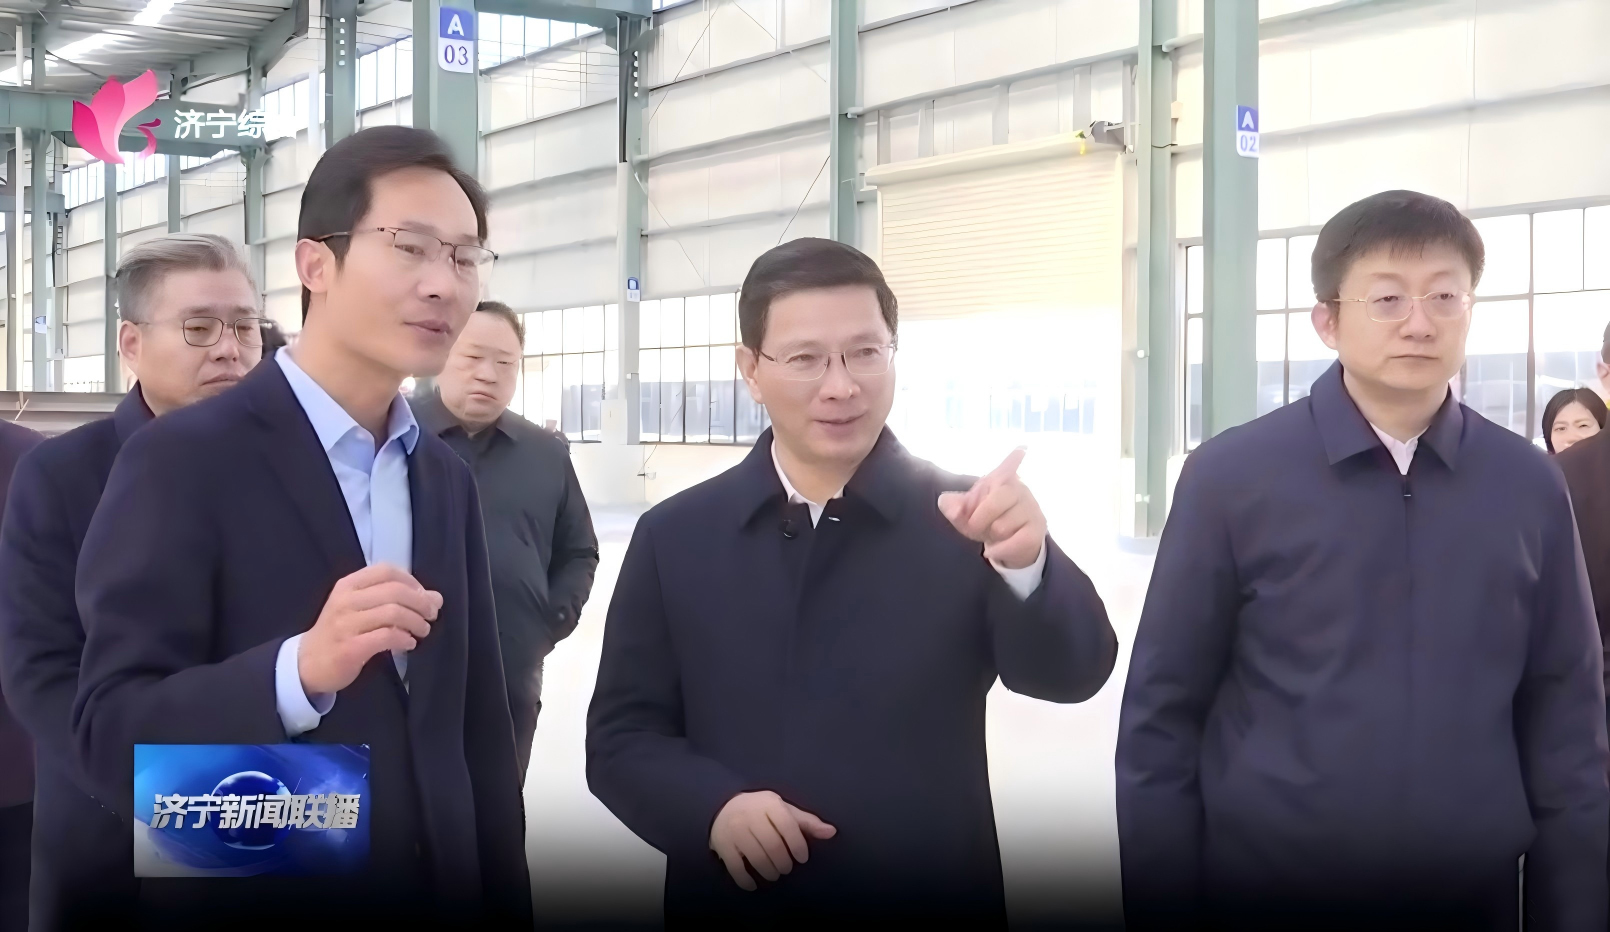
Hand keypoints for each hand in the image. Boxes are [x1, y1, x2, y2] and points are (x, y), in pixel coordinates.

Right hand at [298, 563, 440, 695]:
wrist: (307, 664)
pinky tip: (409, 643)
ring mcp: (346, 624)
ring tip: (422, 630)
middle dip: (421, 602)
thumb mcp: (360, 609)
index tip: (424, 595)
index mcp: (348, 585)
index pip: (386, 571)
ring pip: (393, 612)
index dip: (412, 581)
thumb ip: (394, 599)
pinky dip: (404, 638)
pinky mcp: (350, 648)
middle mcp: (346, 601)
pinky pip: (386, 636)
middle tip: (431, 614)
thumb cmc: (338, 633)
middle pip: (395, 591)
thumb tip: (436, 597)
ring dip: (416, 621)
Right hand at [709, 791, 835, 890]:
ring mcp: (734, 830)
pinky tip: (753, 885)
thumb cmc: (761, 811)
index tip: (802, 859)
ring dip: (769, 871)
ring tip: (774, 874)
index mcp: (768, 804)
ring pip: (756, 857)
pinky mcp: (722, 845)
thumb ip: (807, 822)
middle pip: (772, 845)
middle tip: (786, 869)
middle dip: (783, 862)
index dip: (798, 845)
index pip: (787, 825)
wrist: (723, 806)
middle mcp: (750, 815)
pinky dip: (745, 880)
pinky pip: (735, 867)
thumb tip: (832, 832)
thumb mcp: (783, 810)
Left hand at [937, 448, 1046, 569]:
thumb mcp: (967, 515)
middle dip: (979, 518)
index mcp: (1001, 481)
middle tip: (975, 526)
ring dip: (992, 535)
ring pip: (1003, 525)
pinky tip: (993, 550)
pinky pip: (1016, 541)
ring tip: (994, 534)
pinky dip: (999, 549)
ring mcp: (1031, 509)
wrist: (1008, 544)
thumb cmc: (988, 522)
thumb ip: (954, 507)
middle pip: (996, 500)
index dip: (1013, 459)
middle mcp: (1019, 490)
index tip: (1021, 448)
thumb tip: (944, 502)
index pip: (1008, 466)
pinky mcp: (1037, 529)